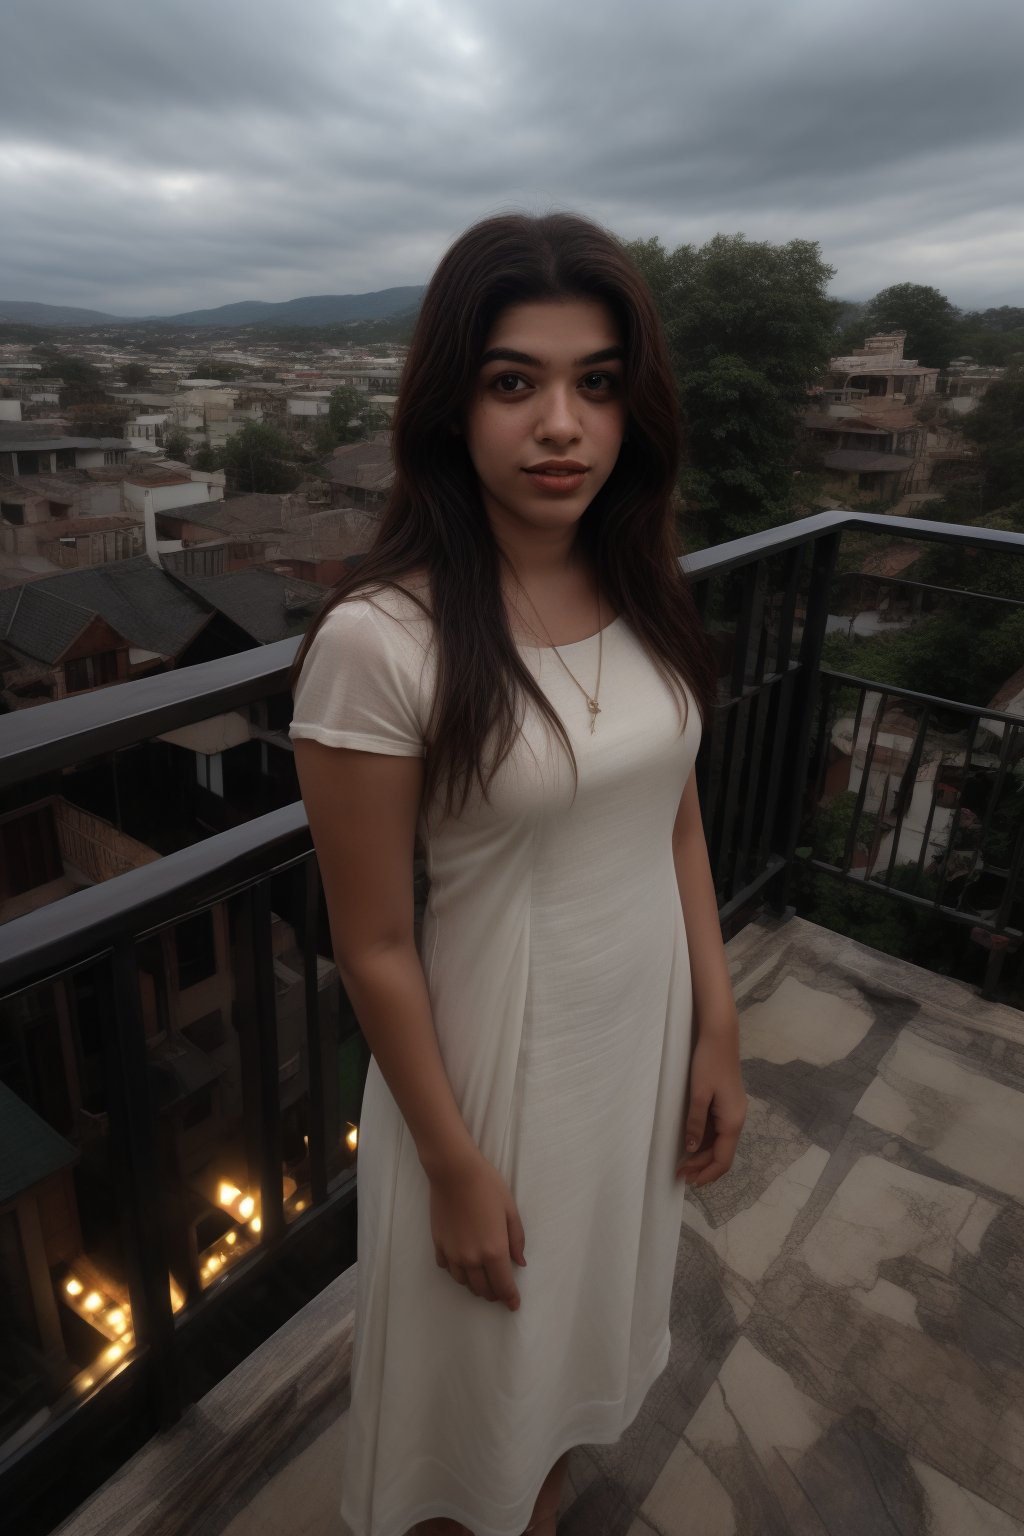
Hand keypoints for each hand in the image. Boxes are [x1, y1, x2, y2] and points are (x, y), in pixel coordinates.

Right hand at [429, 1150, 526, 1310]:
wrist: (455, 1172)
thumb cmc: (487, 1187)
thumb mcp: (510, 1211)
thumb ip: (517, 1240)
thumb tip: (519, 1262)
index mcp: (494, 1251)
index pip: (503, 1286)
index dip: (510, 1298)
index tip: (514, 1305)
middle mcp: (472, 1258)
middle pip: (482, 1288)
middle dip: (493, 1294)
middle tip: (500, 1292)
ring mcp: (452, 1253)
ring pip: (463, 1282)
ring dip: (474, 1285)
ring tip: (482, 1281)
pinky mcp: (438, 1244)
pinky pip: (447, 1267)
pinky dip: (456, 1271)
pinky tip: (461, 1264)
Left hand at [676, 1025, 746, 1188]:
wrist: (720, 1036)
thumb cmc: (709, 1063)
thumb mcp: (698, 1094)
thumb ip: (695, 1123)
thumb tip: (690, 1149)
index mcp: (733, 1121)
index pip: (723, 1159)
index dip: (706, 1173)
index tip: (688, 1180)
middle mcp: (736, 1120)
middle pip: (722, 1154)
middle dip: (702, 1167)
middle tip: (679, 1173)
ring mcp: (732, 1112)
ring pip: (719, 1143)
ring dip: (702, 1155)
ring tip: (683, 1162)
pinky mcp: (726, 1104)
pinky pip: (716, 1130)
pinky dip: (704, 1140)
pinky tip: (690, 1142)